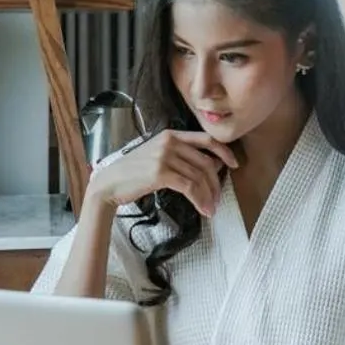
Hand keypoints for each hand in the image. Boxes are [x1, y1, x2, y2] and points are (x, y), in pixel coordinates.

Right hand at [87, 130, 238, 218]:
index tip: (234, 164)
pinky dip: (199, 200)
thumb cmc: (133, 172)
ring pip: (199, 176)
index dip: (224, 152)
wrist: (109, 183)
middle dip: (216, 183)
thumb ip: (181, 156)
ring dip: (208, 196)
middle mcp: (169, 142)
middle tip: (218, 199)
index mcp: (171, 135)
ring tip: (210, 209)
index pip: (206, 139)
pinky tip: (202, 209)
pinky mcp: (160, 173)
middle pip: (205, 162)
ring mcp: (164, 156)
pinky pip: (189, 187)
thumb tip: (210, 166)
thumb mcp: (157, 156)